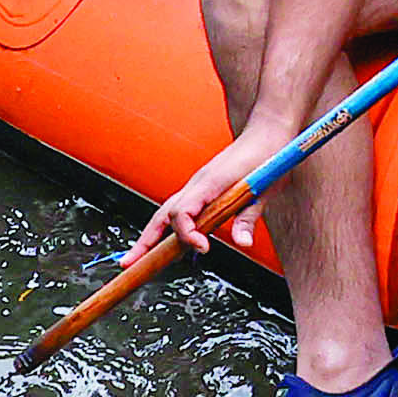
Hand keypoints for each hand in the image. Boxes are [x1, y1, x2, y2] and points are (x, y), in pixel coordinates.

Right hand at [131, 115, 294, 268]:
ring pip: (165, 212)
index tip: (203, 248)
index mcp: (210, 183)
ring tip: (137, 256)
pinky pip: (177, 208)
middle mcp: (197, 184)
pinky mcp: (201, 188)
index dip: (187, 234)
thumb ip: (248, 218)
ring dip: (150, 234)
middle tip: (129, 263)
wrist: (267, 133)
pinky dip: (166, 225)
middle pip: (162, 215)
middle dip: (145, 240)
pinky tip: (163, 239)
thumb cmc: (267, 157)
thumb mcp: (264, 190)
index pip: (183, 212)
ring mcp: (197, 185)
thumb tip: (242, 243)